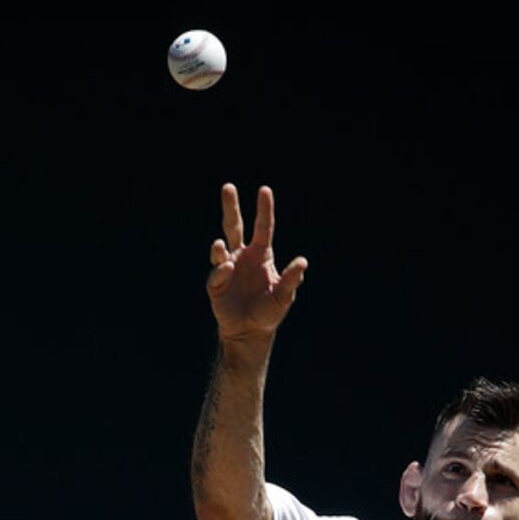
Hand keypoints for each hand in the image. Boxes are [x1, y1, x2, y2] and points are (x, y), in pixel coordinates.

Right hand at [207, 185, 306, 345]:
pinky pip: (217, 273)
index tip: (264, 190)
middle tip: (228, 186)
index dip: (264, 209)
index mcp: (261, 254)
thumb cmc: (269, 312)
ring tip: (220, 246)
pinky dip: (221, 271)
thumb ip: (291, 279)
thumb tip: (302, 262)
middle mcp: (242, 255)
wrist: (250, 333)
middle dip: (231, 206)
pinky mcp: (215, 284)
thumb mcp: (283, 297)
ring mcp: (227, 267)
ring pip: (220, 247)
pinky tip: (226, 271)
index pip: (263, 226)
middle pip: (234, 226)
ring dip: (219, 246)